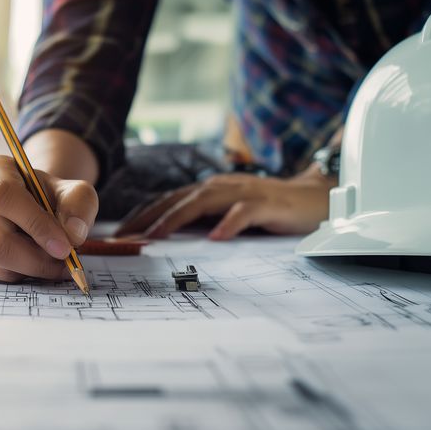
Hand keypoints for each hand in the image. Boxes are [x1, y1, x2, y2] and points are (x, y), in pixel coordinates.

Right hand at [0, 155, 98, 281]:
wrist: (26, 202)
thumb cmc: (45, 194)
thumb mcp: (71, 189)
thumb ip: (79, 206)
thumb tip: (73, 235)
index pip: (4, 196)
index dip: (36, 224)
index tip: (64, 247)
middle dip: (36, 259)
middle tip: (64, 263)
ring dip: (30, 269)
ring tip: (50, 258)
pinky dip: (18, 275)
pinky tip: (31, 260)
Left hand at [115, 168, 333, 239]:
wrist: (313, 198)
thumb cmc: (264, 211)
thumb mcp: (225, 216)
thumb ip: (200, 224)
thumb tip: (165, 243)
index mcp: (206, 191)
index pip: (165, 202)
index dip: (140, 216)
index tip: (117, 236)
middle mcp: (218, 187)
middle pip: (175, 200)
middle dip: (146, 218)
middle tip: (124, 238)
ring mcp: (241, 192)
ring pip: (201, 202)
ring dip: (175, 219)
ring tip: (154, 236)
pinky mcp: (265, 203)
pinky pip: (243, 212)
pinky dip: (228, 224)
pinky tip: (216, 237)